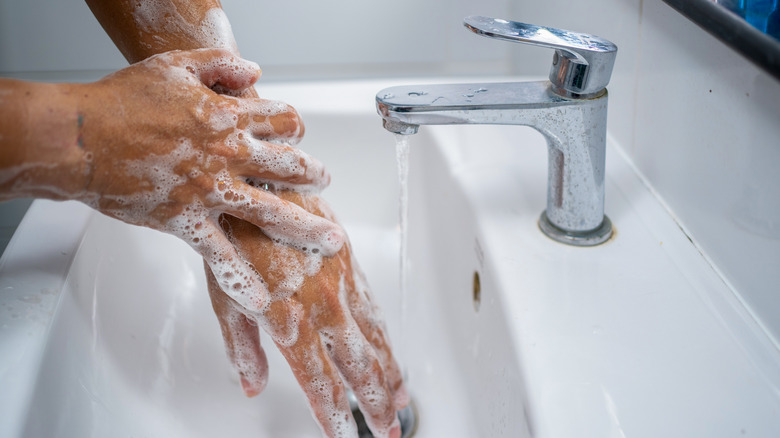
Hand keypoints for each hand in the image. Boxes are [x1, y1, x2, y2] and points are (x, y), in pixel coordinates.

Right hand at [74, 48, 344, 313]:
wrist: (80, 139)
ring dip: (306, 228)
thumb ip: (221, 64)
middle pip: (290, 166)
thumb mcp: (176, 65)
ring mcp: (210, 191)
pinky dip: (240, 281)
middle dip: (314, 176)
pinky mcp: (185, 221)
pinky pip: (219, 256)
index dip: (295, 127)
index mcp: (229, 116)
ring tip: (331, 242)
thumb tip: (255, 71)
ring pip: (272, 212)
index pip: (284, 121)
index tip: (297, 134)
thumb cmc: (122, 100)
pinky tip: (261, 303)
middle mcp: (228, 154)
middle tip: (325, 183)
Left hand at [207, 191, 407, 437]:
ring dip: (390, 372)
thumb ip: (244, 347)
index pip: (321, 383)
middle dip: (376, 403)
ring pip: (375, 339)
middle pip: (359, 368)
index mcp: (291, 322)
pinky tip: (390, 348)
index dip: (335, 415)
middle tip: (388, 430)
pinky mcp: (349, 263)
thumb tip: (252, 385)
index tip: (344, 436)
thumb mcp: (226, 297)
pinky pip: (373, 307)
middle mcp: (324, 307)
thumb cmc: (235, 234)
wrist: (261, 182)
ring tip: (401, 399)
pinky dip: (385, 335)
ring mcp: (342, 284)